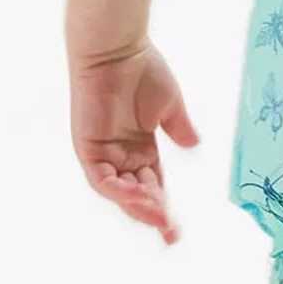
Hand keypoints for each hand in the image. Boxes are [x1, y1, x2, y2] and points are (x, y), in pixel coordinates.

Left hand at [69, 39, 199, 243]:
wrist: (119, 51)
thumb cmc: (144, 71)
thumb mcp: (170, 106)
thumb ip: (180, 128)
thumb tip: (194, 146)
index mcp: (141, 147)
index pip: (154, 184)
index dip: (164, 207)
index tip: (176, 230)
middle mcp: (121, 155)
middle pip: (137, 194)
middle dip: (152, 215)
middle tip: (170, 233)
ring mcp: (103, 153)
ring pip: (119, 191)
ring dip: (137, 205)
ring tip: (158, 215)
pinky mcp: (88, 147)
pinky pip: (101, 178)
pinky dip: (117, 190)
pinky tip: (135, 195)